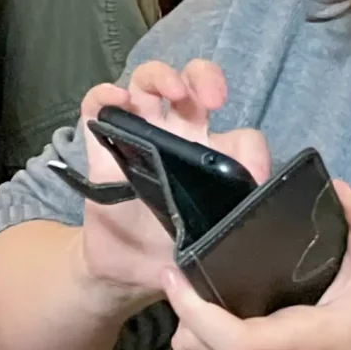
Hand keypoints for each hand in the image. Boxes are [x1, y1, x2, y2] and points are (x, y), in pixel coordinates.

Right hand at [74, 61, 268, 301]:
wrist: (124, 272)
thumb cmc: (170, 256)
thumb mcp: (204, 254)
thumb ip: (220, 250)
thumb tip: (229, 248)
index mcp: (210, 160)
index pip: (239, 138)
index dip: (250, 151)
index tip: (253, 174)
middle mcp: (176, 138)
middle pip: (192, 86)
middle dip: (205, 79)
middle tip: (213, 99)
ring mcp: (137, 137)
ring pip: (148, 83)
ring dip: (162, 77)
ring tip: (173, 92)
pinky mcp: (100, 145)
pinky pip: (97, 106)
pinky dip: (105, 96)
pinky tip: (116, 101)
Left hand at [162, 180, 350, 349]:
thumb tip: (340, 189)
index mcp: (294, 348)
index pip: (227, 338)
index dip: (191, 306)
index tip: (175, 271)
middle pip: (196, 346)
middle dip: (185, 309)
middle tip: (189, 276)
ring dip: (193, 330)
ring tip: (205, 300)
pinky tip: (224, 332)